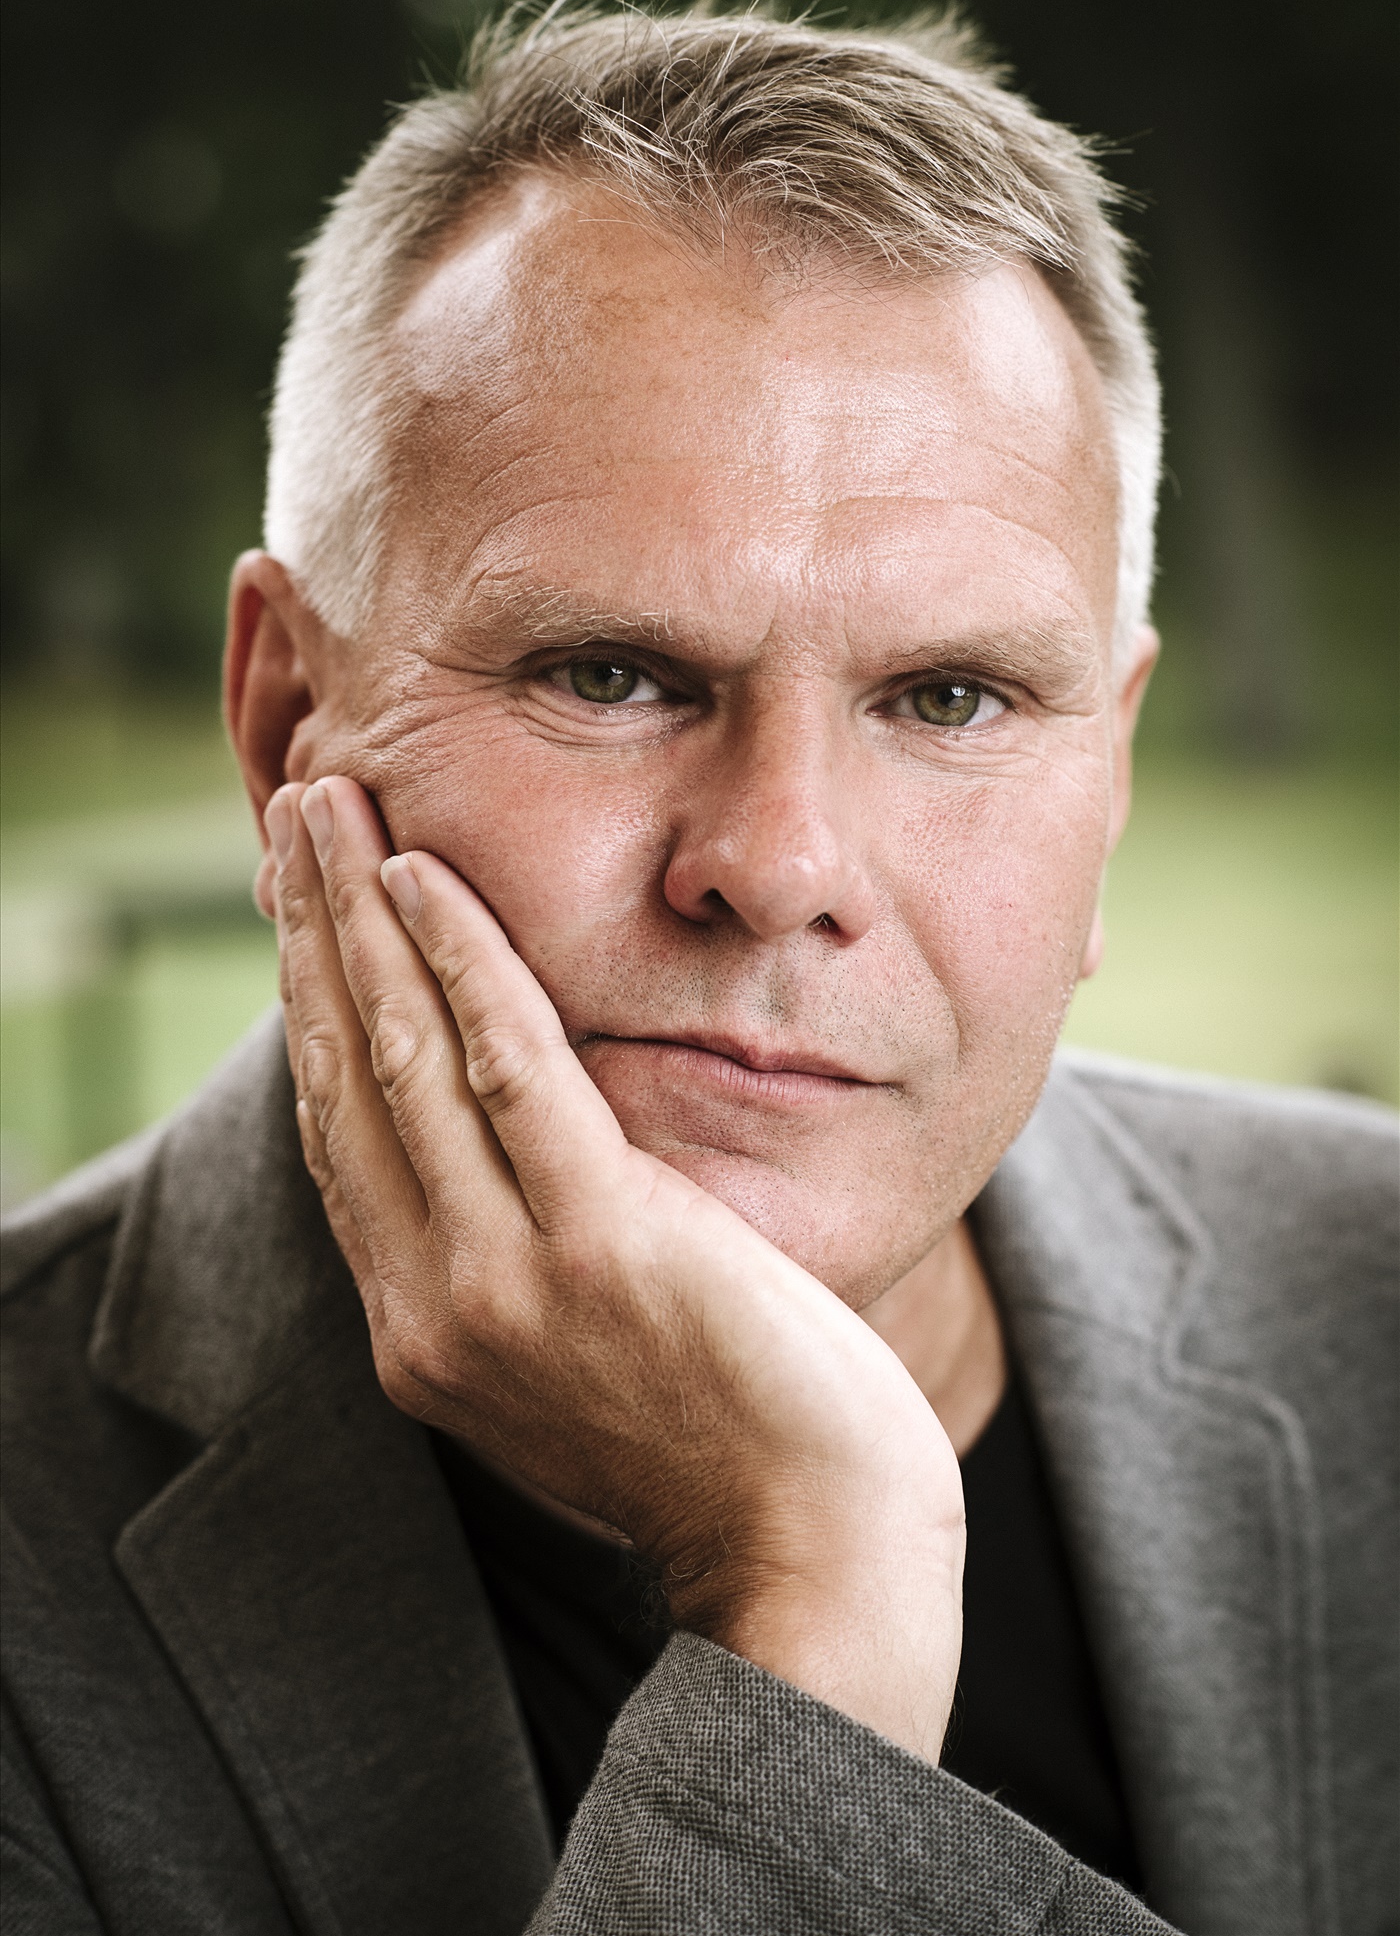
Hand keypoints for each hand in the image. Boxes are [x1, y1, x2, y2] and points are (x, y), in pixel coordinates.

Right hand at [268, 774, 965, 1764]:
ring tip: (334, 810)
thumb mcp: (571, 1370)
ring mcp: (506, 1278)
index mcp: (425, 1333)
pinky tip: (426, 879)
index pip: (343, 1137)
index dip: (313, 1011)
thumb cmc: (719, 1452)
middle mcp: (435, 1305)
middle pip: (347, 1077)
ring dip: (359, 916)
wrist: (812, 1551)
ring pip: (403, 1055)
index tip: (305, 913)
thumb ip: (512, 1277)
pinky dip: (459, 961)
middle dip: (312, 934)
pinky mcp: (599, 1243)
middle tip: (298, 819)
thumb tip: (499, 1172)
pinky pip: (507, 1067)